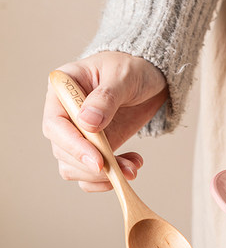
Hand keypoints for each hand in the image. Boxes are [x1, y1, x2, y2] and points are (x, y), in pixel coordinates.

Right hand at [42, 51, 167, 191]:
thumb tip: (87, 122)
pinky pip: (91, 175)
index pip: (55, 125)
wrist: (149, 80)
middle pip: (63, 152)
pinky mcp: (94, 150)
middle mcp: (65, 115)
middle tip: (124, 170)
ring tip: (132, 168)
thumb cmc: (132, 69)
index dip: (74, 146)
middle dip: (93, 167)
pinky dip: (109, 179)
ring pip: (74, 169)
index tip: (98, 162)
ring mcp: (78, 135)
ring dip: (103, 177)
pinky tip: (131, 166)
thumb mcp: (123, 76)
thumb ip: (106, 98)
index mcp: (63, 90)